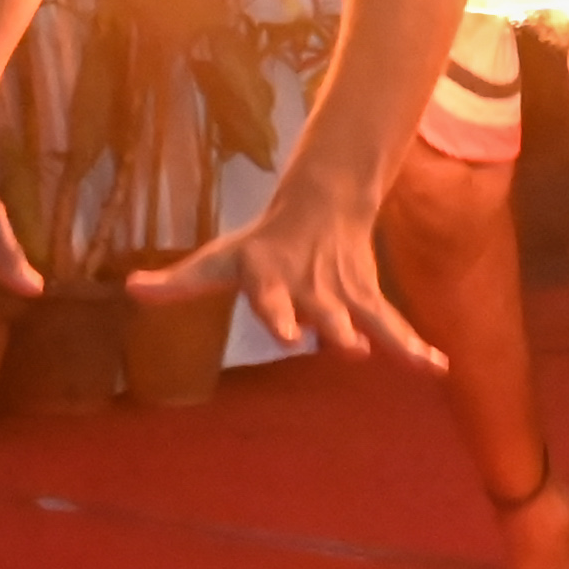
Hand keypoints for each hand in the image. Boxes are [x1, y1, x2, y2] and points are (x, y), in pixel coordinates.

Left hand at [139, 178, 439, 372]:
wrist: (321, 200)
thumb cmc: (260, 242)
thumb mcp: (218, 258)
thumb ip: (179, 282)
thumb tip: (130, 289)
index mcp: (271, 275)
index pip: (270, 296)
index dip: (278, 314)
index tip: (288, 334)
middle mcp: (310, 284)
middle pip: (325, 308)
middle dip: (337, 328)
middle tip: (347, 348)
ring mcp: (343, 290)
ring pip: (369, 316)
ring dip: (391, 339)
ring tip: (415, 361)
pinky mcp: (367, 296)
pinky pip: (392, 324)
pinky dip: (415, 346)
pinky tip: (438, 368)